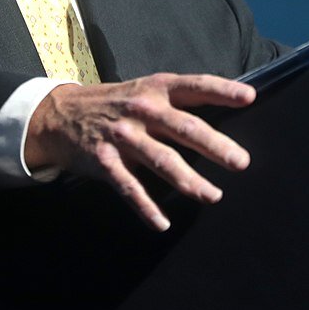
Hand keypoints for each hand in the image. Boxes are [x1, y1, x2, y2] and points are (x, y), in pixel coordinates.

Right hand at [24, 73, 254, 231]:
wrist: (59, 115)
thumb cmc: (115, 104)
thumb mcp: (144, 91)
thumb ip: (177, 102)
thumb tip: (223, 112)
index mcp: (155, 90)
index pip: (194, 86)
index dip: (222, 91)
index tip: (249, 97)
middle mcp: (142, 110)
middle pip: (184, 128)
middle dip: (215, 146)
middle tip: (241, 162)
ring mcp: (122, 136)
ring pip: (162, 160)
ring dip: (189, 181)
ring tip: (212, 195)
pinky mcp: (104, 161)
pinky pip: (129, 188)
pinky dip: (146, 207)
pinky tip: (161, 223)